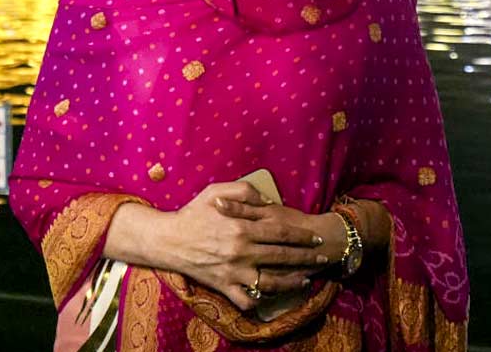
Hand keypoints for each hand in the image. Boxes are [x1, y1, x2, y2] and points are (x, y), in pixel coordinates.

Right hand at [164, 181, 330, 310]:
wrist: (168, 239)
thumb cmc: (193, 211)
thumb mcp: (217, 190)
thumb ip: (245, 192)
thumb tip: (269, 202)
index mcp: (242, 226)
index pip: (280, 233)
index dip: (301, 236)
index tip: (315, 238)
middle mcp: (241, 251)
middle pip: (281, 257)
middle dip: (305, 258)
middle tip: (321, 258)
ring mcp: (233, 272)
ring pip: (270, 282)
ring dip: (291, 282)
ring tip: (305, 279)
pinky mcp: (223, 286)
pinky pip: (246, 300)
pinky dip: (260, 300)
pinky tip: (272, 296)